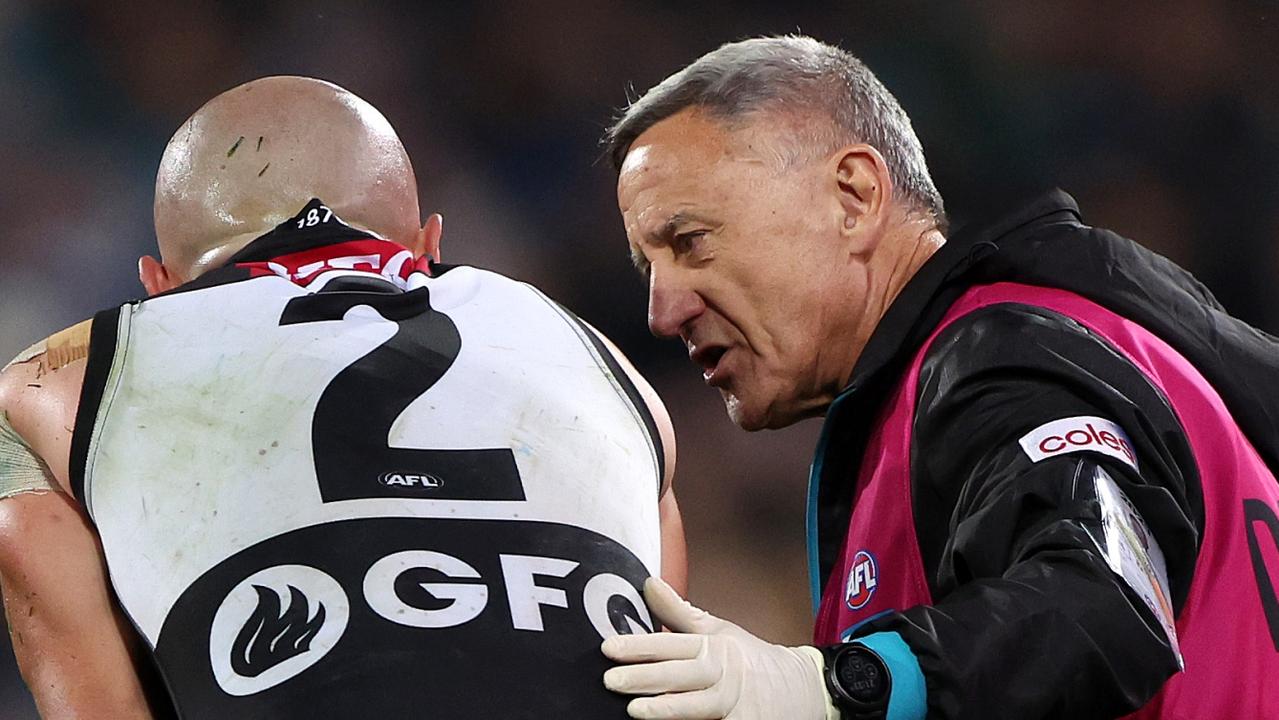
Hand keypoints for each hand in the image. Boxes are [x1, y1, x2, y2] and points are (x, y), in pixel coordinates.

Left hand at [602, 577, 835, 719]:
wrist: (804, 690)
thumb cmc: (753, 660)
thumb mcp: (719, 631)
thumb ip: (679, 612)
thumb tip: (648, 584)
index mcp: (715, 646)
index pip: (672, 644)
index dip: (641, 646)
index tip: (609, 648)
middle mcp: (724, 674)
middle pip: (682, 674)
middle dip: (646, 677)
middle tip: (610, 679)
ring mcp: (735, 704)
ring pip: (699, 707)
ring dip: (668, 708)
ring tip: (635, 709)